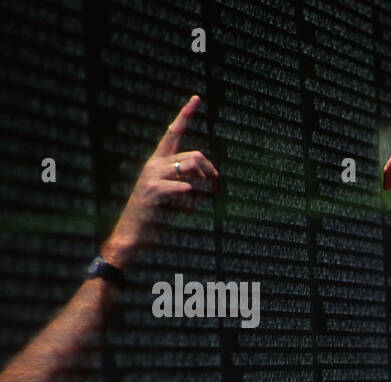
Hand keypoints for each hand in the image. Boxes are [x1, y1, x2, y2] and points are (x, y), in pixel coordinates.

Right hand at [101, 95, 219, 268]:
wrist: (134, 233)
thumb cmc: (157, 214)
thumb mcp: (176, 194)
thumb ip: (190, 181)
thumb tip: (213, 178)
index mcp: (159, 161)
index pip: (173, 132)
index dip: (185, 114)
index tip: (197, 98)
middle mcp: (155, 164)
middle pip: (195, 156)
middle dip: (211, 174)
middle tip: (214, 192)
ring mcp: (153, 176)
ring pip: (192, 169)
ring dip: (202, 190)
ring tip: (193, 208)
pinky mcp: (153, 191)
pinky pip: (183, 188)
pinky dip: (190, 200)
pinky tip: (185, 212)